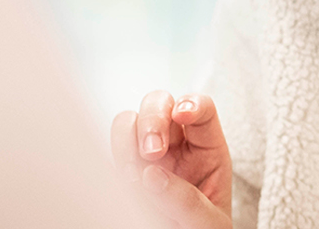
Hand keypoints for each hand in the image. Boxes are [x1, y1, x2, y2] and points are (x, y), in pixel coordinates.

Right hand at [110, 90, 233, 228]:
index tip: (183, 113)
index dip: (193, 103)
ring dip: (126, 139)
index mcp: (206, 149)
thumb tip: (151, 175)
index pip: (202, 109)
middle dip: (152, 119)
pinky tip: (124, 182)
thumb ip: (188, 200)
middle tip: (152, 151)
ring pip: (128, 121)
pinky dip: (112, 160)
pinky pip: (109, 153)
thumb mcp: (209, 221)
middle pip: (159, 103)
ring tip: (133, 175)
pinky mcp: (123, 171)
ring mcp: (146, 156)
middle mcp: (175, 145)